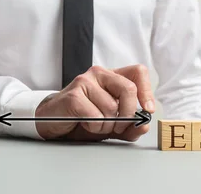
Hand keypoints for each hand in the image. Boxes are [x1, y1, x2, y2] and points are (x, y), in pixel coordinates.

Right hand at [35, 65, 154, 141]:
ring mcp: (84, 82)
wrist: (53, 122)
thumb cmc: (82, 119)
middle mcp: (99, 74)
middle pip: (128, 89)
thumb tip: (144, 126)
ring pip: (112, 108)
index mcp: (111, 76)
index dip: (147, 91)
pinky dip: (94, 127)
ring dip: (107, 125)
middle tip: (120, 127)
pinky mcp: (73, 96)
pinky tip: (86, 123)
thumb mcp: (112, 124)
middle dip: (128, 115)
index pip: (138, 72)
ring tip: (96, 125)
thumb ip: (130, 126)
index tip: (147, 110)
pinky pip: (96, 116)